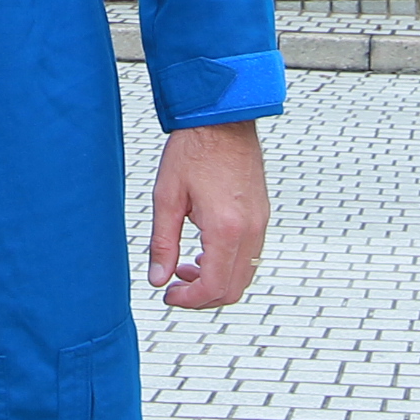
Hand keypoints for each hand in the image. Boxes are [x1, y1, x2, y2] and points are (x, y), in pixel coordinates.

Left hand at [146, 120, 268, 308]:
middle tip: (176, 286)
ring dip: (216, 281)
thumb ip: (163, 243)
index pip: (213, 287)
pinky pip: (250, 255)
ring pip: (244, 275)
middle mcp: (250, 230)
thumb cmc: (193, 150)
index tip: (169, 295)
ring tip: (186, 266)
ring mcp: (260, 223)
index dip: (189, 300)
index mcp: (225, 228)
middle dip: (203, 297)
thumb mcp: (167, 198)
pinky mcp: (262, 214)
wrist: (222, 118)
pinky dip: (228, 264)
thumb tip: (158, 278)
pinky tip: (204, 250)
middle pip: (233, 289)